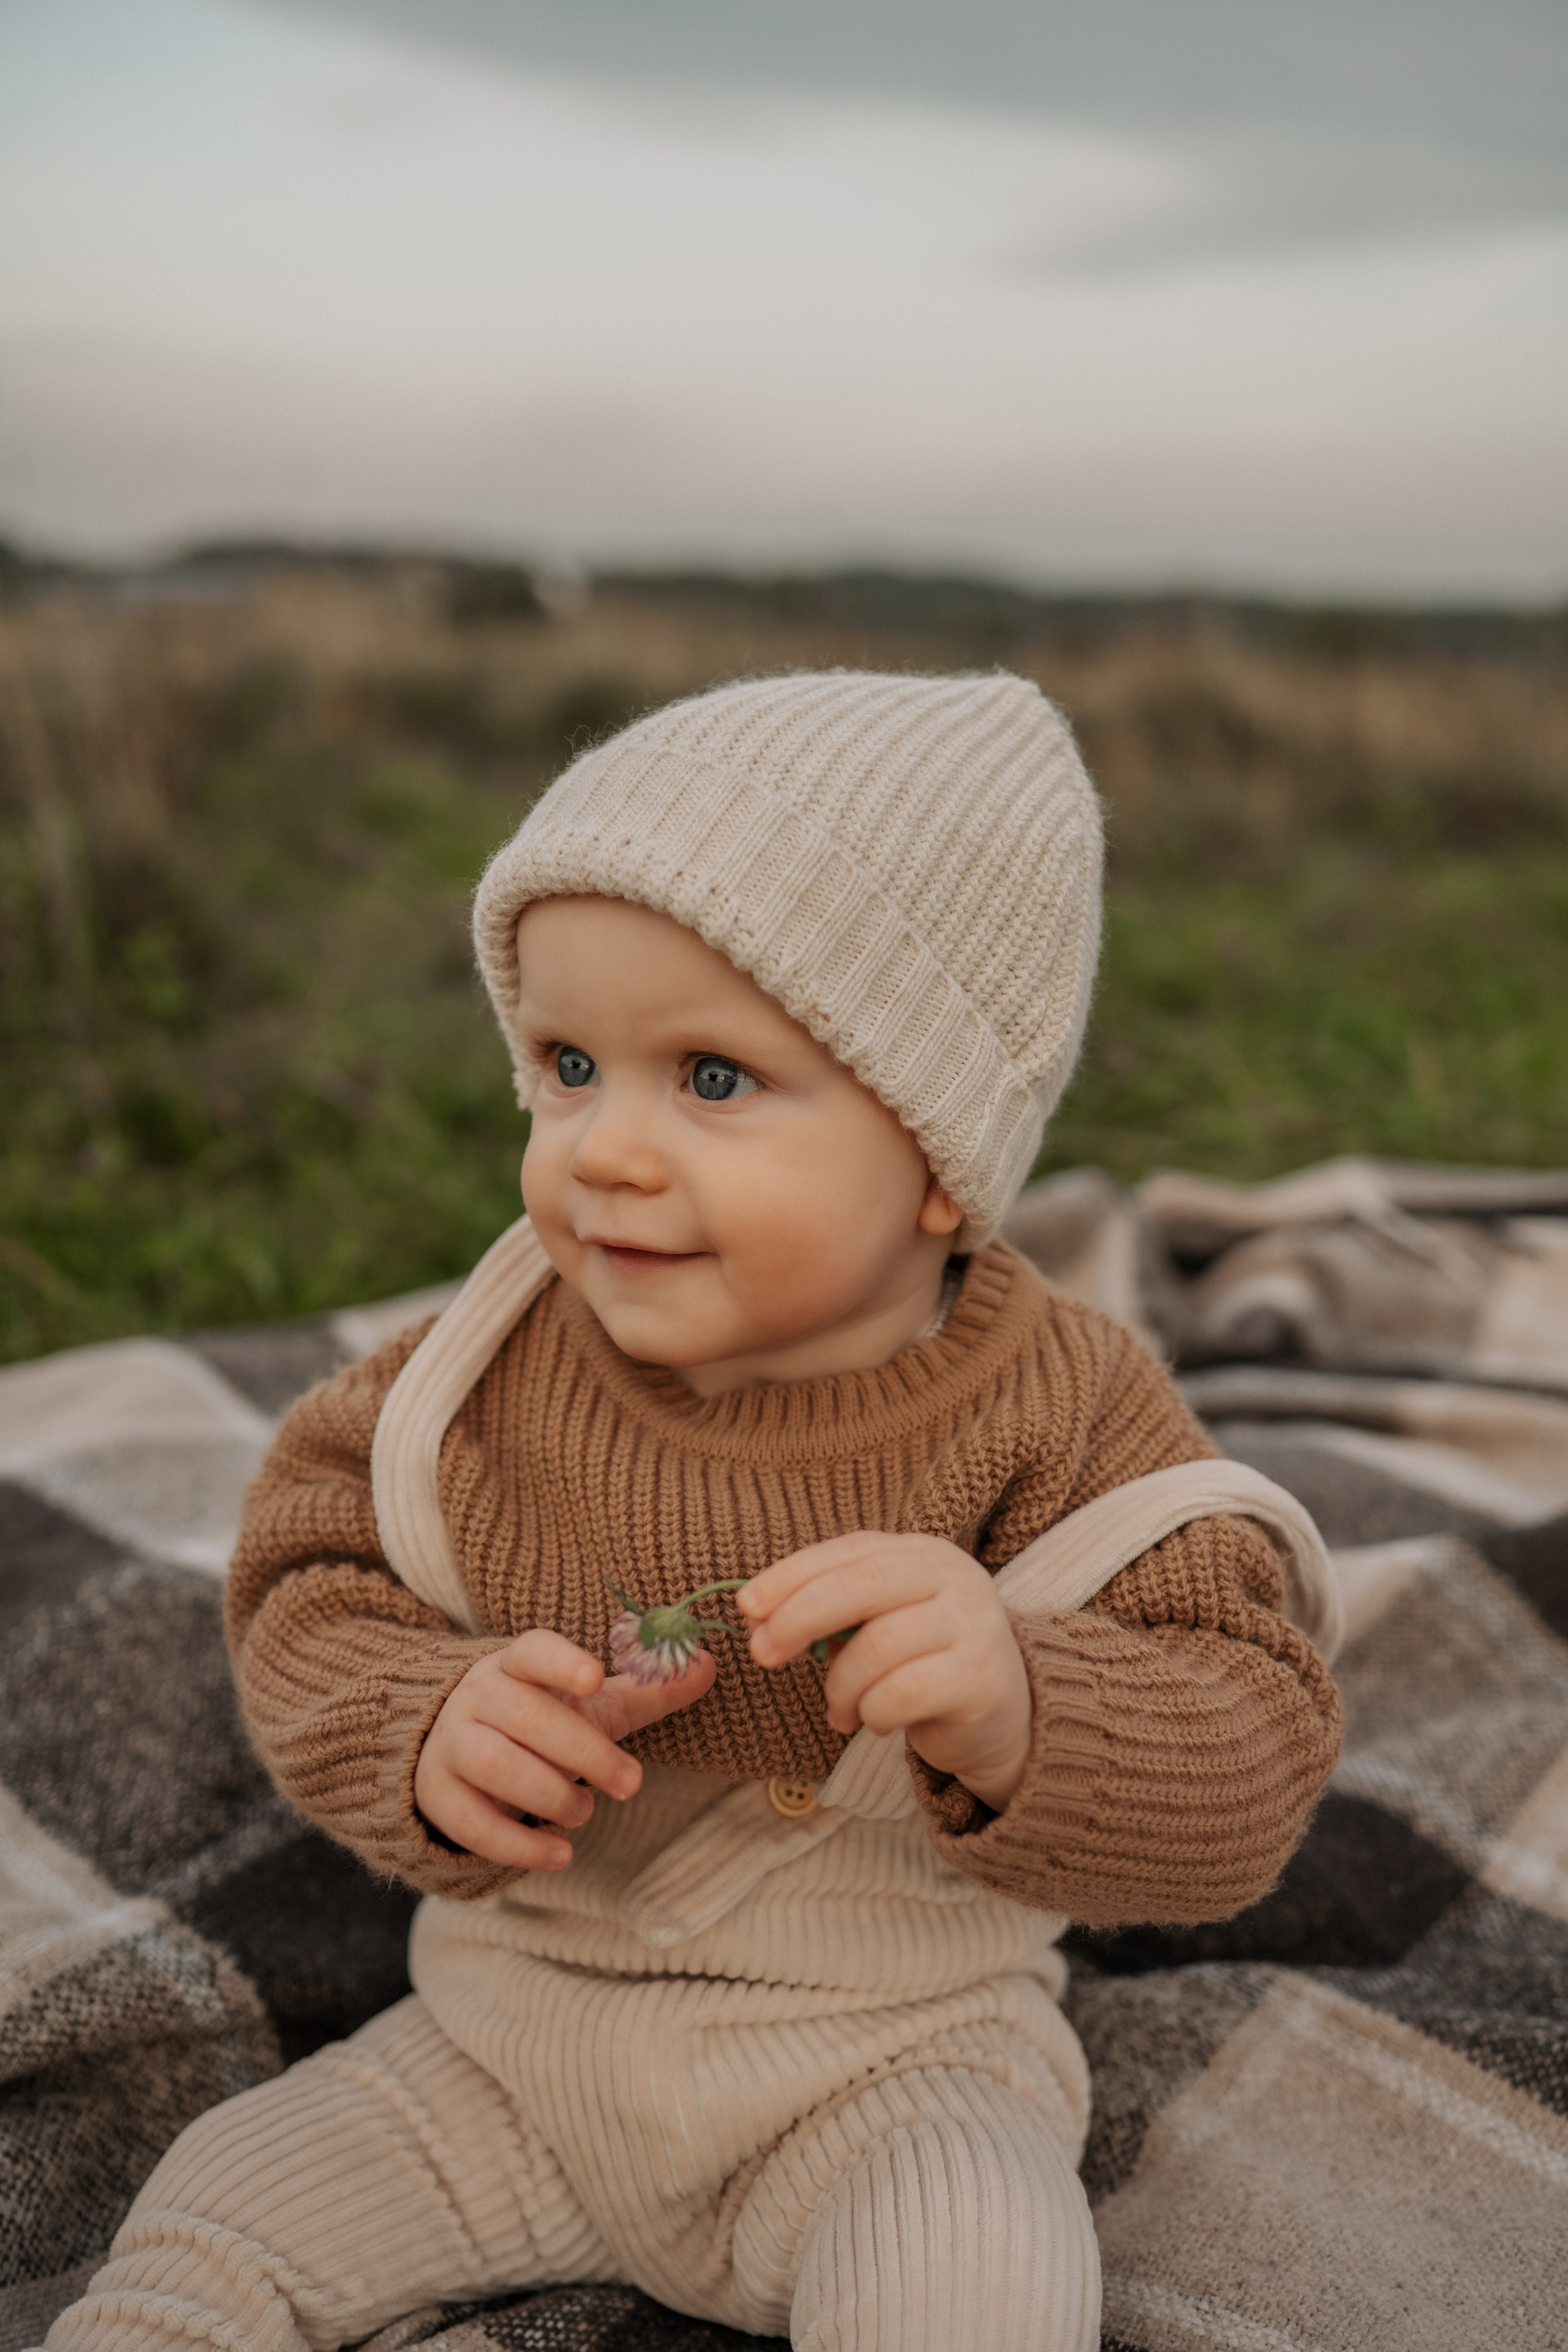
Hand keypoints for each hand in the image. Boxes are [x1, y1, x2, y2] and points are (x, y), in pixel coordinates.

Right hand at [414, 1629, 715, 1870]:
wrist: (455, 1749)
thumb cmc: (538, 1720)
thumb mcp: (588, 1704)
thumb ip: (645, 1691)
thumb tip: (709, 1666)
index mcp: (515, 1664)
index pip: (532, 1650)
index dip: (562, 1661)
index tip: (596, 1676)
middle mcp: (476, 1697)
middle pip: (525, 1717)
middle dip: (584, 1752)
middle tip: (630, 1783)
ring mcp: (450, 1744)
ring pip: (493, 1764)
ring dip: (549, 1793)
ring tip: (586, 1813)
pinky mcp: (437, 1795)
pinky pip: (471, 1822)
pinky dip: (517, 1846)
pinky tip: (560, 1856)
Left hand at [740, 1532, 1032, 1810]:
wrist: (1007, 1719)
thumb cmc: (925, 1665)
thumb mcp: (881, 1625)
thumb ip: (833, 1612)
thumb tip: (758, 1617)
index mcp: (923, 1554)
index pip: (849, 1551)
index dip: (791, 1576)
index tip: (746, 1607)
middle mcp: (954, 1577)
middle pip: (862, 1584)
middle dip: (800, 1617)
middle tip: (762, 1654)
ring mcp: (974, 1624)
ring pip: (878, 1646)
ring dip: (840, 1686)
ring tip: (838, 1711)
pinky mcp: (981, 1678)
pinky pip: (902, 1694)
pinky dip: (872, 1713)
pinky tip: (875, 1723)